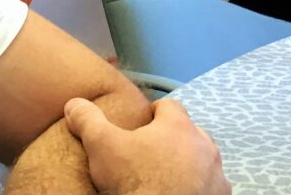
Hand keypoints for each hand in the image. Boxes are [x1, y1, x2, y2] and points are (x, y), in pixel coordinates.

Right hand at [64, 97, 229, 194]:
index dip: (153, 112)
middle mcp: (205, 148)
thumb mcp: (100, 144)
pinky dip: (196, 188)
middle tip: (149, 152)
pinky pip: (209, 187)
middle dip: (173, 139)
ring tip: (164, 176)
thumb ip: (87, 119)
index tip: (139, 125)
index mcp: (179, 128)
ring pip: (203, 161)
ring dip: (188, 164)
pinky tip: (175, 194)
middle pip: (190, 133)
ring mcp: (217, 177)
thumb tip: (74, 104)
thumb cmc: (134, 180)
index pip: (170, 105)